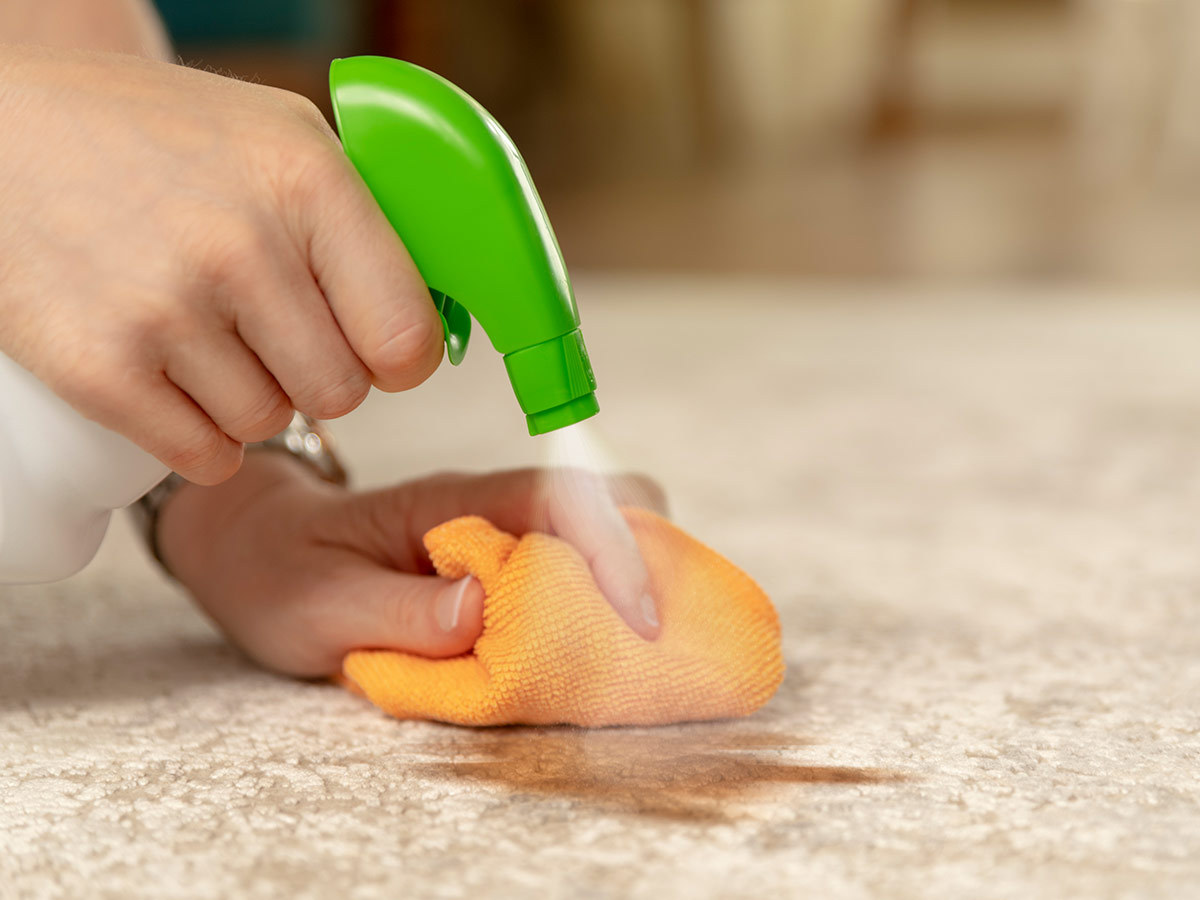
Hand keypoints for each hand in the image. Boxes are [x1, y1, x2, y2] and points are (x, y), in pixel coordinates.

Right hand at [0, 47, 442, 484]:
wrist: (5, 129)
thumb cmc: (161, 138)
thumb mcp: (282, 139)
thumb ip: (366, 225)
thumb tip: (434, 323)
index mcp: (307, 182)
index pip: (406, 338)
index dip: (396, 355)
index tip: (373, 345)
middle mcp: (241, 246)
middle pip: (342, 392)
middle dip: (316, 371)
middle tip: (268, 325)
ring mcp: (165, 310)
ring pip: (270, 424)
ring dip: (248, 396)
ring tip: (202, 328)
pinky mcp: (100, 368)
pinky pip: (206, 457)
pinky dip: (198, 434)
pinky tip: (172, 375)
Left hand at [156, 453, 667, 676]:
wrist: (258, 549)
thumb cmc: (281, 573)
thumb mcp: (318, 605)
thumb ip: (398, 610)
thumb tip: (484, 608)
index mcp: (448, 503)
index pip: (555, 498)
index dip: (610, 550)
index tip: (642, 620)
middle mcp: (488, 507)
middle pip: (604, 502)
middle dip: (651, 558)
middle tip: (662, 639)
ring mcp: (501, 533)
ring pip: (601, 535)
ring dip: (635, 585)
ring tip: (645, 651)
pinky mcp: (505, 565)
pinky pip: (576, 572)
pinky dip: (605, 606)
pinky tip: (602, 650)